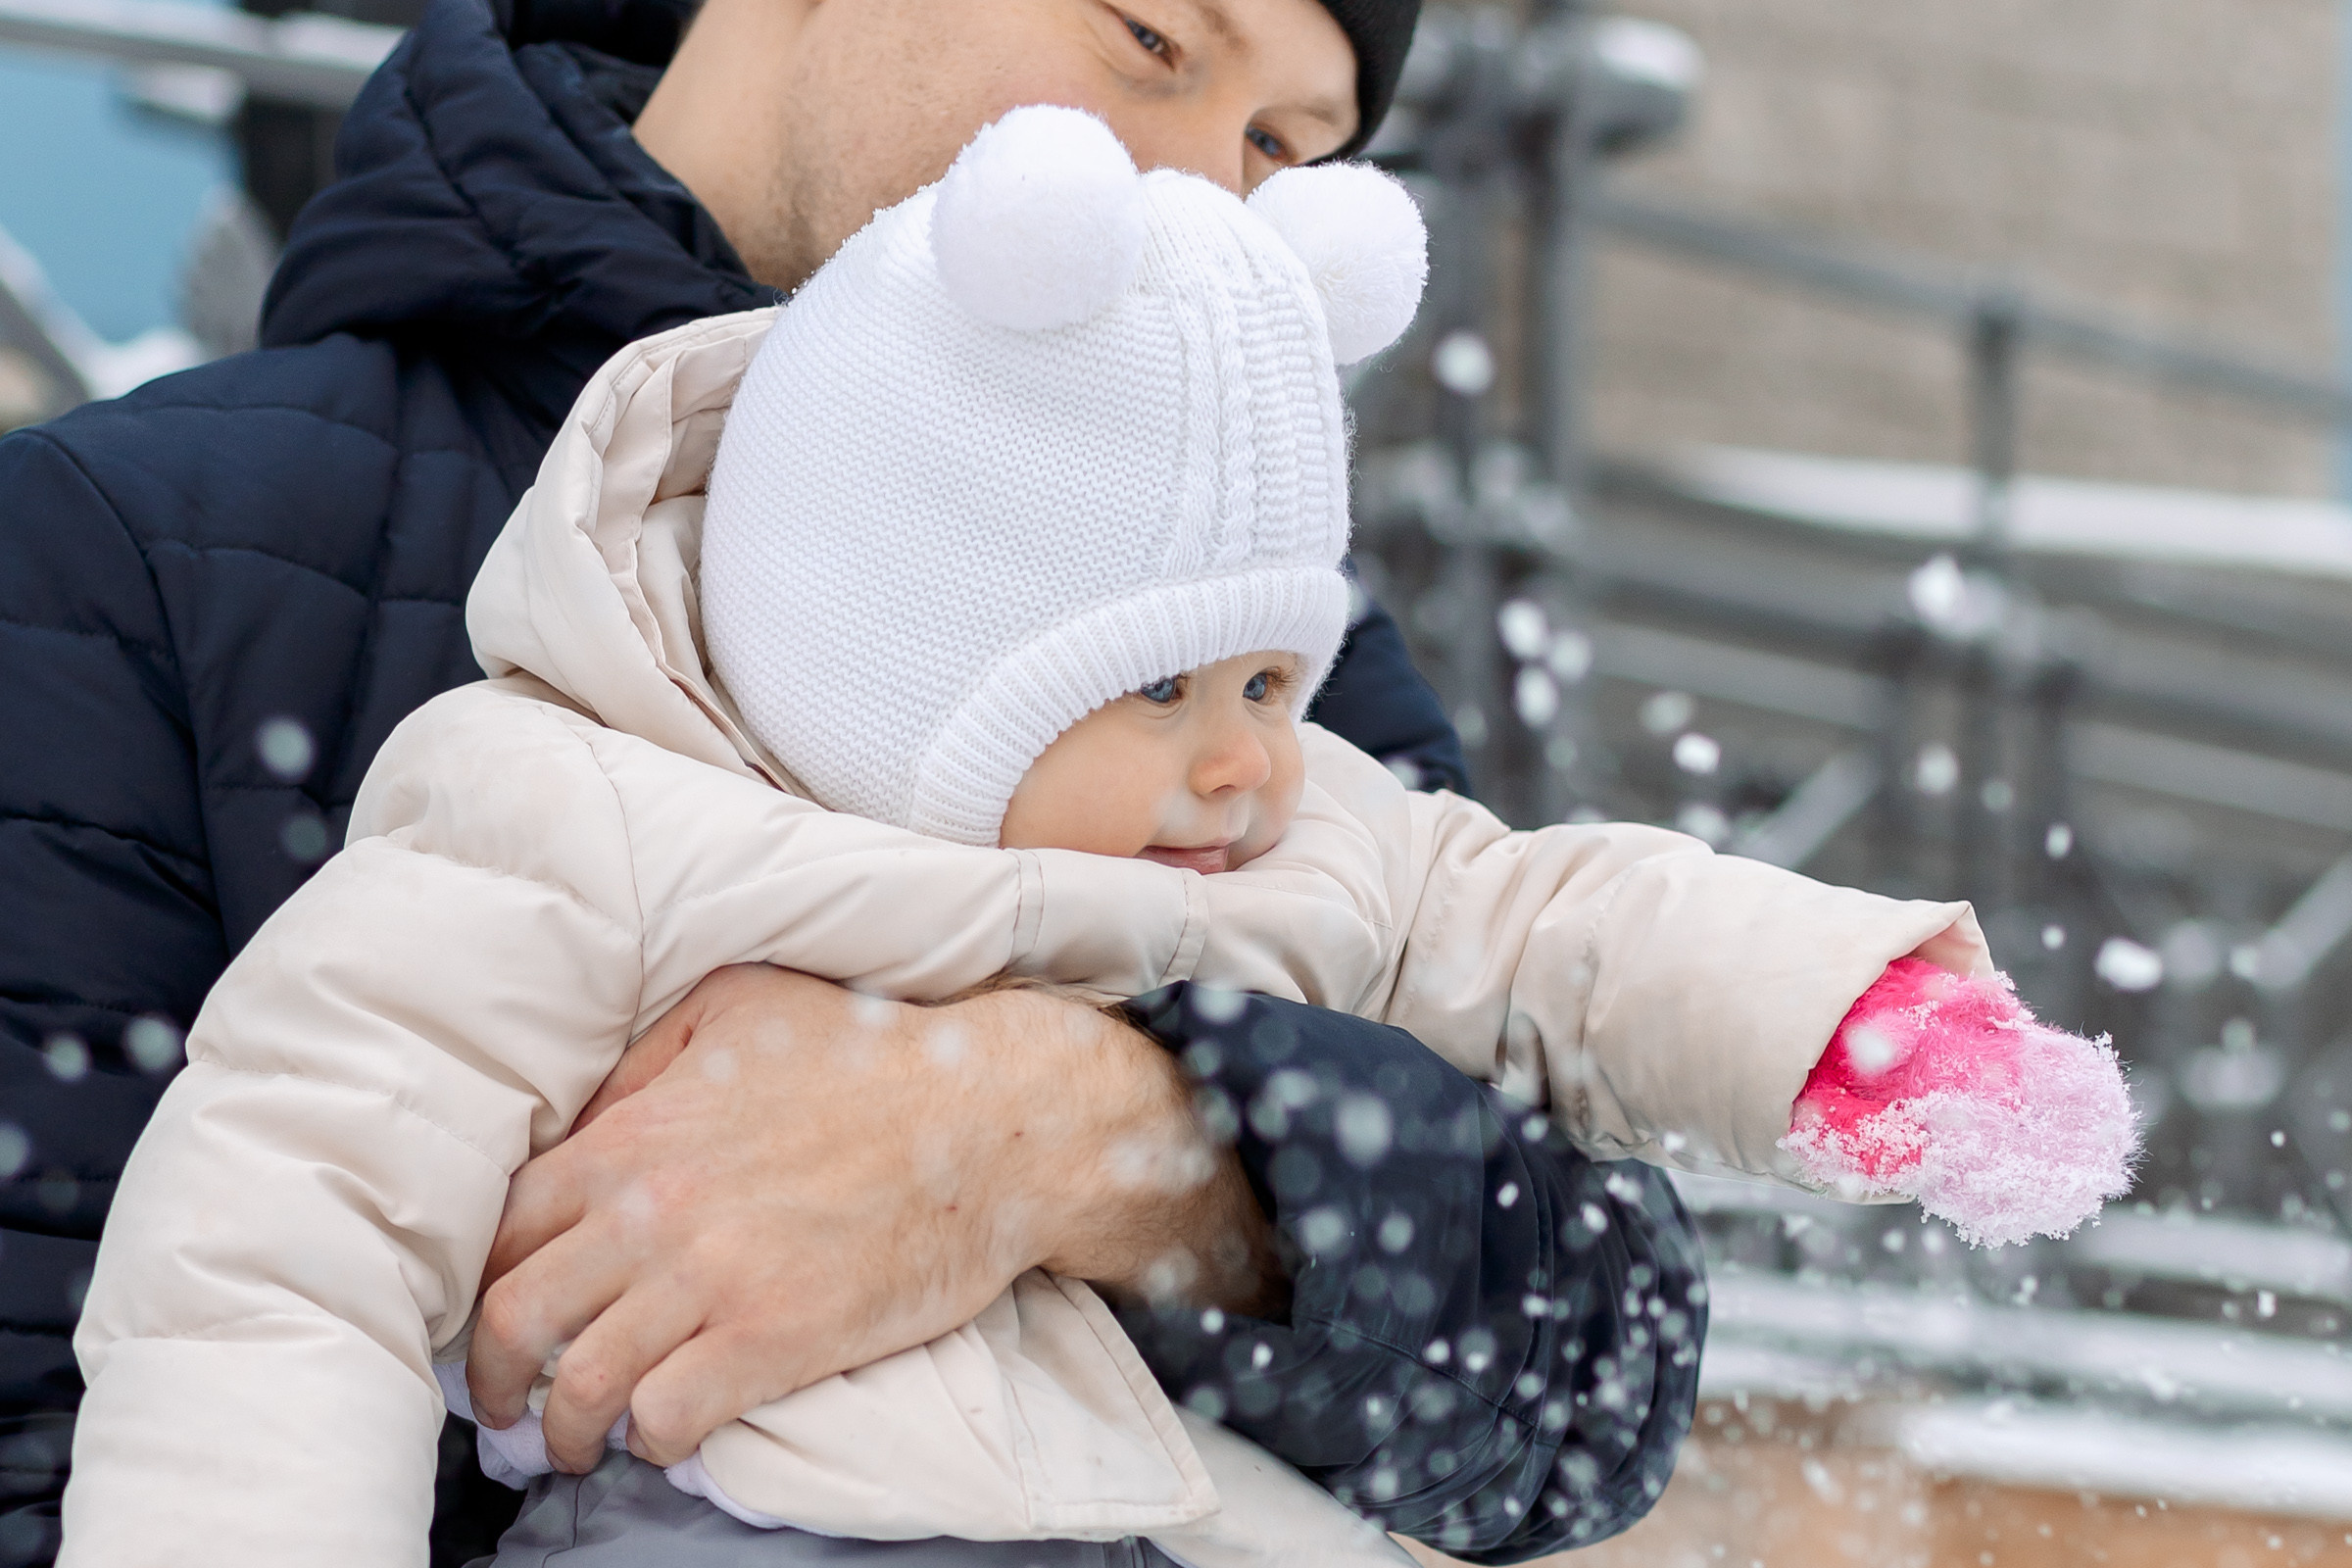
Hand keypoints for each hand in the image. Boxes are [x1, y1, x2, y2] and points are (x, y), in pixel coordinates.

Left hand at [466, 966, 1279, 1471]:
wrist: (992, 1117)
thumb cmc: (876, 1057)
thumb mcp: (742, 1008)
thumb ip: (648, 1057)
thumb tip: (590, 1118)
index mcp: (637, 1135)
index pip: (507, 1227)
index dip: (487, 1278)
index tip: (498, 1312)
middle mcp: (653, 1211)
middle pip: (516, 1315)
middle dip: (496, 1373)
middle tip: (509, 1401)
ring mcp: (710, 1278)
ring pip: (581, 1383)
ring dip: (565, 1427)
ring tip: (576, 1443)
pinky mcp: (773, 1337)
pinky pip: (666, 1417)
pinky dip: (652, 1440)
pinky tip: (667, 1435)